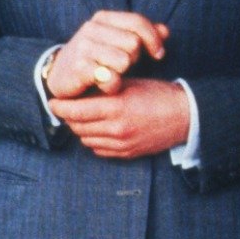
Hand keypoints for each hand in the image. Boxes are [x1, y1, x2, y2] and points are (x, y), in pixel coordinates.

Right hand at [46, 11, 168, 97]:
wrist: (59, 75)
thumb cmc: (95, 58)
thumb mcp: (118, 42)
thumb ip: (142, 35)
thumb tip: (165, 31)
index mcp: (102, 18)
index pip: (137, 22)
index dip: (154, 39)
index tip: (158, 54)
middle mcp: (91, 28)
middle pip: (133, 43)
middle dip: (134, 58)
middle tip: (121, 66)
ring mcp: (83, 47)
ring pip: (124, 61)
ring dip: (122, 73)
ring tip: (110, 74)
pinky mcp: (79, 67)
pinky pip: (111, 78)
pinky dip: (112, 86)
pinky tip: (104, 86)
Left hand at [49, 77, 190, 158]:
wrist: (185, 116)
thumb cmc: (158, 94)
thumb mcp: (129, 84)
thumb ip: (104, 89)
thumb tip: (80, 90)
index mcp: (115, 107)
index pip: (75, 111)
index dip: (60, 107)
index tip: (54, 102)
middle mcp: (116, 129)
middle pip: (77, 126)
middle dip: (68, 117)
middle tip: (66, 108)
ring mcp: (122, 144)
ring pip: (86, 139)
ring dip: (80, 129)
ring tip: (82, 117)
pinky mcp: (127, 153)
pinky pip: (99, 150)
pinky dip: (93, 140)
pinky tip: (97, 129)